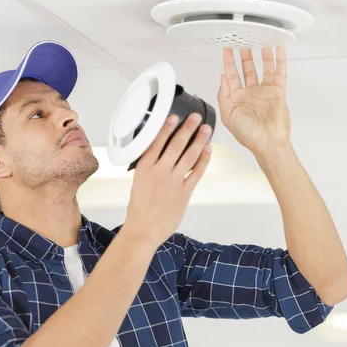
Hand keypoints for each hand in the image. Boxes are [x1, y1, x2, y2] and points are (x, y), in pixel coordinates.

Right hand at [124, 113, 211, 247]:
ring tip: (206, 130)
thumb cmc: (140, 208)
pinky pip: (197, 172)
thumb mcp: (138, 182)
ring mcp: (173, 181)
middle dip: (187, 128)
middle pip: (176, 145)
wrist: (144, 229)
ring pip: (189, 155)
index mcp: (144, 168)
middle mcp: (159, 172)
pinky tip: (207, 150)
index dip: (166, 128)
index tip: (173, 117)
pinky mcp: (185, 192)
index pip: (156, 142)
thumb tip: (158, 156)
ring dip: (199, 140)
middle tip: (195, 118)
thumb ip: (149, 168)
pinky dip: (204, 160)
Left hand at [217, 47, 291, 156]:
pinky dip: (280, 60)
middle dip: (244, 55)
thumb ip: (224, 95)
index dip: (228, 62)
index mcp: (237, 98)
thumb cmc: (248, 134)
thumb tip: (222, 77)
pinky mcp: (277, 91)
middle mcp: (250, 93)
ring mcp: (264, 91)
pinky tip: (279, 50)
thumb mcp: (228, 115)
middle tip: (242, 41)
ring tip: (260, 40)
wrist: (268, 143)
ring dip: (261, 54)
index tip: (226, 50)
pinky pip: (279, 72)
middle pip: (247, 68)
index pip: (231, 75)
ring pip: (263, 67)